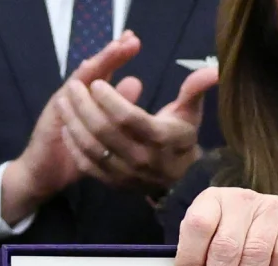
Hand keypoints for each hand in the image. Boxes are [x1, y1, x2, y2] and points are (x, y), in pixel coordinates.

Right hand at [0, 31, 140, 223]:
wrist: (43, 173)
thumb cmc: (74, 154)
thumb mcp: (101, 132)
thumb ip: (118, 109)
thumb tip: (136, 81)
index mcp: (88, 98)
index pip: (106, 72)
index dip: (119, 56)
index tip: (135, 40)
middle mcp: (75, 96)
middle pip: (96, 69)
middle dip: (113, 52)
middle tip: (130, 38)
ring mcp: (63, 103)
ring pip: (82, 78)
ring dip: (100, 62)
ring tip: (116, 48)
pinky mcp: (54, 115)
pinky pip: (67, 97)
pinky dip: (77, 83)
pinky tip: (87, 69)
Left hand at [57, 66, 215, 192]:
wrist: (178, 179)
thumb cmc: (180, 138)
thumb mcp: (190, 113)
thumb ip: (195, 90)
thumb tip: (213, 70)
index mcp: (161, 138)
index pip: (129, 118)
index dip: (110, 100)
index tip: (97, 83)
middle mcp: (142, 159)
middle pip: (105, 131)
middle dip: (85, 107)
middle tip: (74, 87)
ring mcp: (126, 174)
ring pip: (93, 148)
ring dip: (74, 124)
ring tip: (64, 102)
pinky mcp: (113, 183)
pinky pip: (88, 165)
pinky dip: (74, 146)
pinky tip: (66, 127)